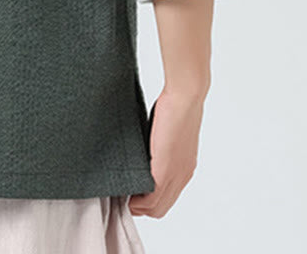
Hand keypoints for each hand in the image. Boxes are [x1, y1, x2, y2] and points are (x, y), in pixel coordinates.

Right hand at [128, 88, 205, 217]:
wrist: (185, 96)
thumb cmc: (174, 105)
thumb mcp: (165, 133)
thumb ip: (157, 148)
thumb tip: (141, 152)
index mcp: (184, 168)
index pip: (165, 199)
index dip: (146, 201)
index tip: (129, 192)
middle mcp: (182, 176)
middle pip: (160, 209)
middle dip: (139, 207)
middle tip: (121, 195)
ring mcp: (175, 174)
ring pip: (155, 208)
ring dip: (136, 205)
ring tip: (121, 193)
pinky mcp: (165, 168)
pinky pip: (151, 198)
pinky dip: (137, 200)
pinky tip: (125, 190)